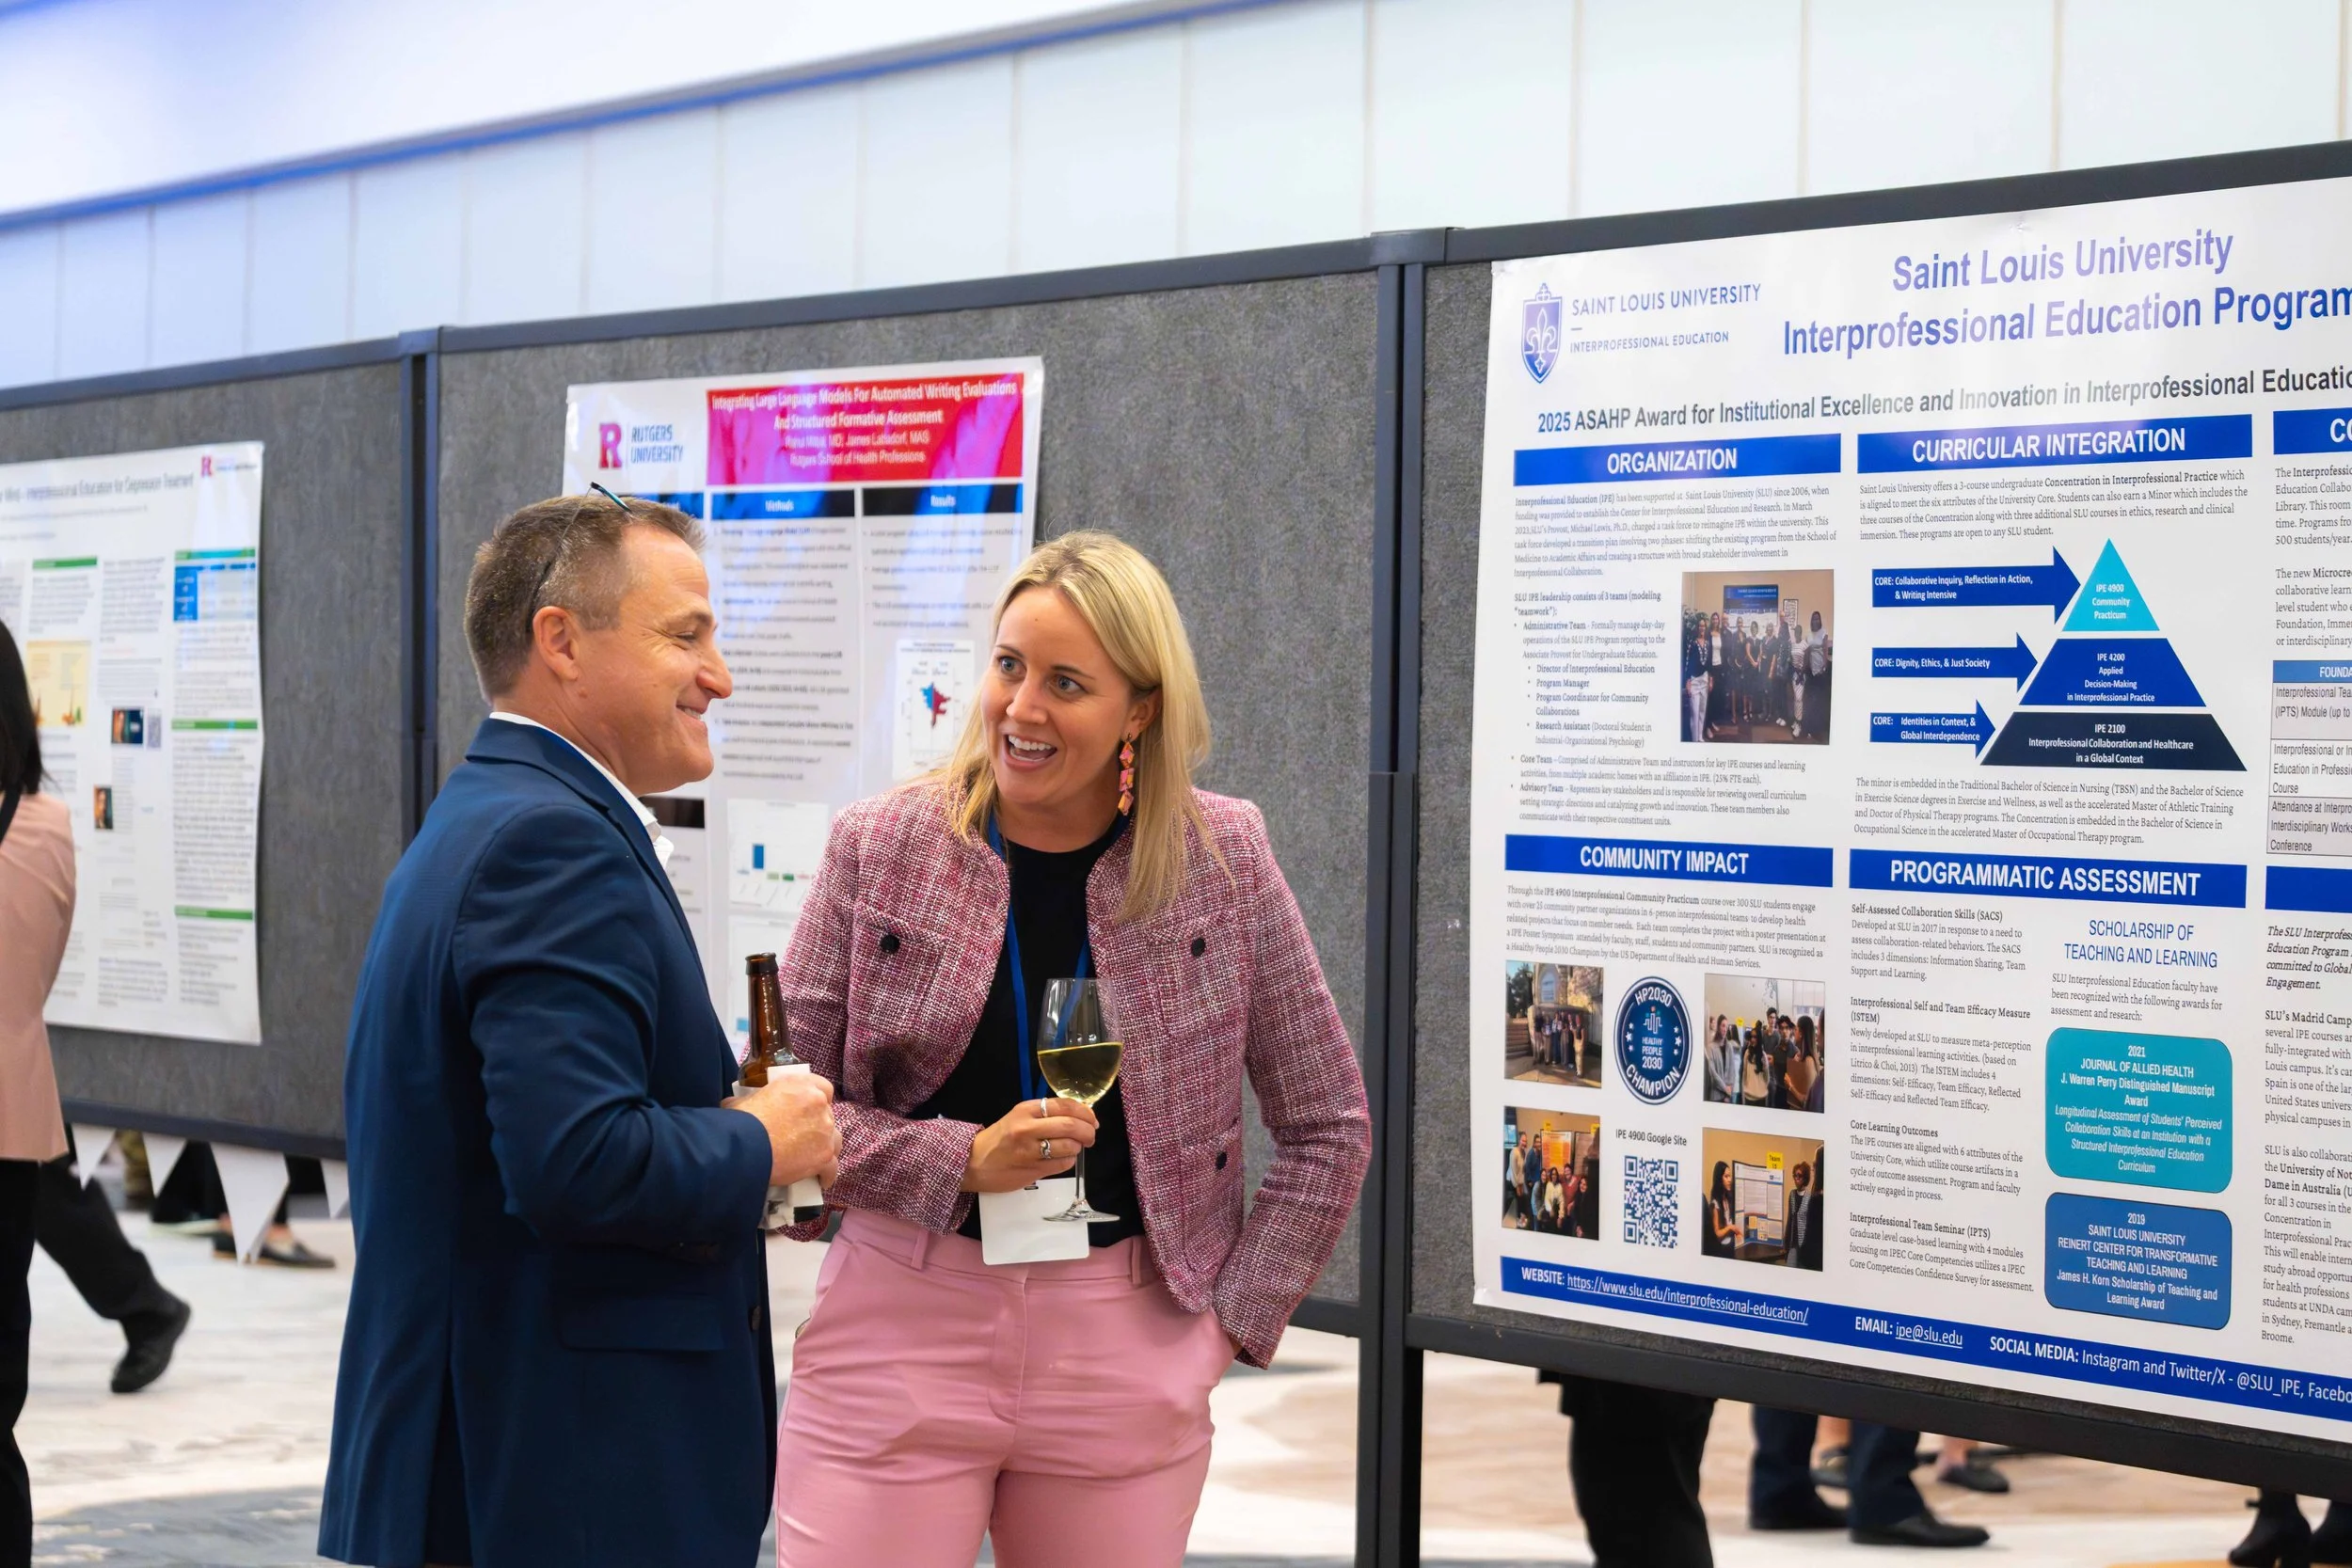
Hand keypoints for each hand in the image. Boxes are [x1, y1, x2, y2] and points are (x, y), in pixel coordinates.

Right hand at [725, 1072, 840, 1187]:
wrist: (744, 1147)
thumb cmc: (741, 1122)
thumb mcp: (744, 1100)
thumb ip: (752, 1099)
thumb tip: (738, 1104)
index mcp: (800, 1085)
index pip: (823, 1088)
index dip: (818, 1101)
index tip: (810, 1111)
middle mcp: (817, 1104)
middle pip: (828, 1116)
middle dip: (818, 1127)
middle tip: (803, 1138)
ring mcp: (824, 1130)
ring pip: (834, 1140)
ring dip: (826, 1148)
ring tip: (813, 1158)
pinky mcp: (823, 1155)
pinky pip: (832, 1167)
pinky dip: (827, 1174)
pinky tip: (821, 1180)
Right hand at [962, 1097, 1096, 1193]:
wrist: (973, 1162)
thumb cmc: (999, 1139)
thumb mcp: (1018, 1117)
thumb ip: (1045, 1115)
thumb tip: (1079, 1116)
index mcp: (1025, 1110)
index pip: (1065, 1105)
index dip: (1085, 1112)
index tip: (1092, 1119)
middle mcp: (1028, 1128)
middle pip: (1071, 1125)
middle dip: (1088, 1131)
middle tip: (1091, 1135)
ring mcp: (1030, 1151)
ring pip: (1069, 1146)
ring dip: (1078, 1147)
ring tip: (1073, 1148)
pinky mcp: (1033, 1170)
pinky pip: (1062, 1164)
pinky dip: (1069, 1161)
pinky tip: (1062, 1158)